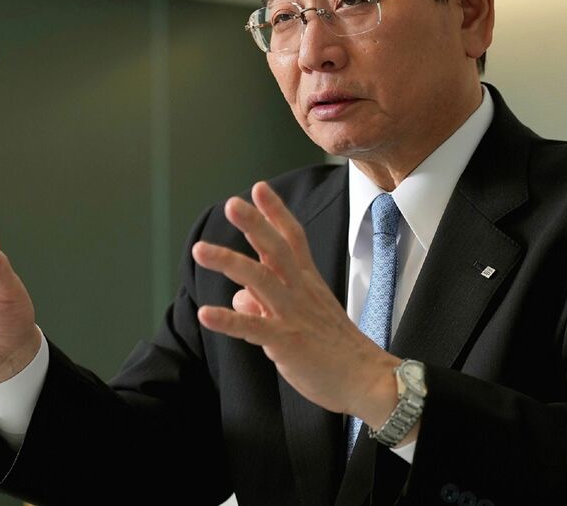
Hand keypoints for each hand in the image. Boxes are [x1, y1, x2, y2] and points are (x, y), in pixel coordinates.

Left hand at [193, 182, 401, 429]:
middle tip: (232, 203)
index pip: (292, 238)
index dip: (276, 212)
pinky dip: (228, 320)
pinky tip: (205, 313)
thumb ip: (267, 302)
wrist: (367, 378)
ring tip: (199, 249)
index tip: (259, 187)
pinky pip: (252, 328)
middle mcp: (300, 291)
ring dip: (228, 262)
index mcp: (307, 281)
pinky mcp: (287, 342)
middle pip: (276, 249)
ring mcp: (293, 314)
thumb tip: (239, 297)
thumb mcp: (301, 317)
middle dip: (254, 224)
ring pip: (260, 280)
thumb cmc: (335, 348)